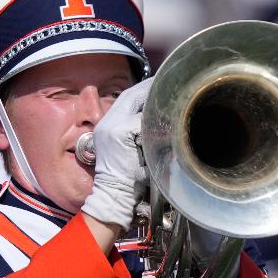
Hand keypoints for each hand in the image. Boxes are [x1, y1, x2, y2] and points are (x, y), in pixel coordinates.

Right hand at [80, 79, 151, 230]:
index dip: (142, 90)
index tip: (157, 85)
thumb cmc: (126, 178)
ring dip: (153, 101)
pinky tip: (166, 117)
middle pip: (128, 96)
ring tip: (170, 96)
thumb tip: (157, 118)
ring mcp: (111, 127)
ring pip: (136, 105)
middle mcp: (106, 123)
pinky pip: (141, 120)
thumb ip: (135, 132)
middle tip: (166, 83)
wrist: (115, 194)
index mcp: (107, 126)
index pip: (125, 99)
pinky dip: (154, 120)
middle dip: (148, 89)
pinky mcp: (119, 133)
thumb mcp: (128, 150)